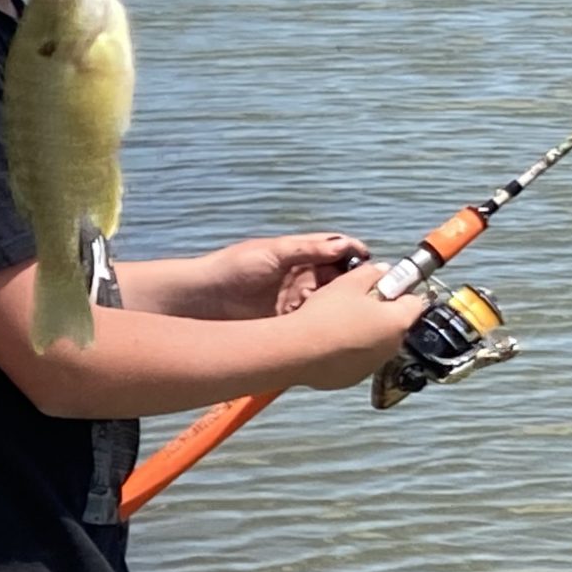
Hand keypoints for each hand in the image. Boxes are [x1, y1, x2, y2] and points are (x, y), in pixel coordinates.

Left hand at [199, 232, 368, 318]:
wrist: (201, 300)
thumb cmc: (231, 269)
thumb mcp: (271, 253)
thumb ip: (307, 249)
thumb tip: (343, 244)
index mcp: (299, 255)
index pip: (337, 253)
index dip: (354, 256)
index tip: (370, 263)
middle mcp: (301, 277)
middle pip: (339, 279)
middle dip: (354, 283)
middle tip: (368, 291)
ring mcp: (296, 301)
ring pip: (330, 302)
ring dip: (341, 305)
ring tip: (354, 309)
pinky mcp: (288, 323)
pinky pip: (314, 322)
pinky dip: (324, 323)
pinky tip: (334, 327)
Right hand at [290, 261, 426, 390]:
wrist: (296, 351)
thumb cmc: (325, 315)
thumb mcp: (348, 283)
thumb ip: (371, 273)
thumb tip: (382, 271)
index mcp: (397, 321)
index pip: (415, 302)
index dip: (400, 291)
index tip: (383, 287)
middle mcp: (392, 347)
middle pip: (395, 324)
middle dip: (380, 313)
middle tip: (354, 303)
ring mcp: (373, 365)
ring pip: (376, 344)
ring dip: (364, 334)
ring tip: (337, 324)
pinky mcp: (353, 378)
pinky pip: (357, 361)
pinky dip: (348, 352)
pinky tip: (328, 343)